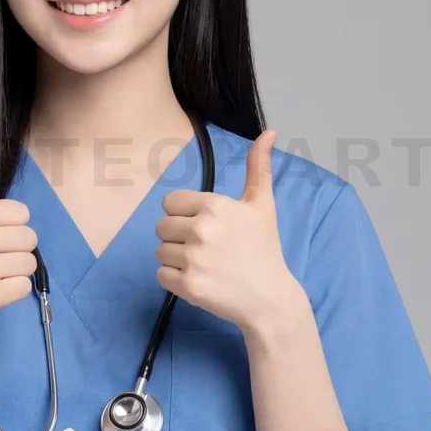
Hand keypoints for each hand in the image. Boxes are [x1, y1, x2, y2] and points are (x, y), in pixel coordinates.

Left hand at [153, 129, 301, 334]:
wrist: (270, 298)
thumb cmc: (264, 249)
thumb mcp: (262, 205)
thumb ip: (258, 168)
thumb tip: (268, 132)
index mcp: (215, 206)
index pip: (170, 202)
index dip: (184, 215)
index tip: (205, 227)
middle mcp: (201, 229)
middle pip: (161, 226)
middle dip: (178, 237)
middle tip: (205, 249)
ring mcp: (193, 259)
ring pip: (159, 251)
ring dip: (175, 259)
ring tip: (203, 264)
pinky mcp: (187, 285)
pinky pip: (160, 275)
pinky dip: (174, 280)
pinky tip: (199, 279)